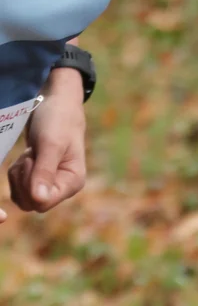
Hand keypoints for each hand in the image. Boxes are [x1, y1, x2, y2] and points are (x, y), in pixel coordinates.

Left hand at [6, 68, 86, 215]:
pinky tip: (27, 156)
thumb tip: (39, 200)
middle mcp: (63, 187)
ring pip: (23, 196)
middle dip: (23, 179)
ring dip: (19, 175)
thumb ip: (44, 172)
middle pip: (31, 202)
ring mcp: (51, 183)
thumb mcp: (50, 144)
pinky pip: (19, 187)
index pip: (43, 202)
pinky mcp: (39, 178)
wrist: (55, 103)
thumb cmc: (58, 120)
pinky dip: (16, 173)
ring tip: (30, 153)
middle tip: (31, 154)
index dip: (30, 185)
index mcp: (73, 182)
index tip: (34, 160)